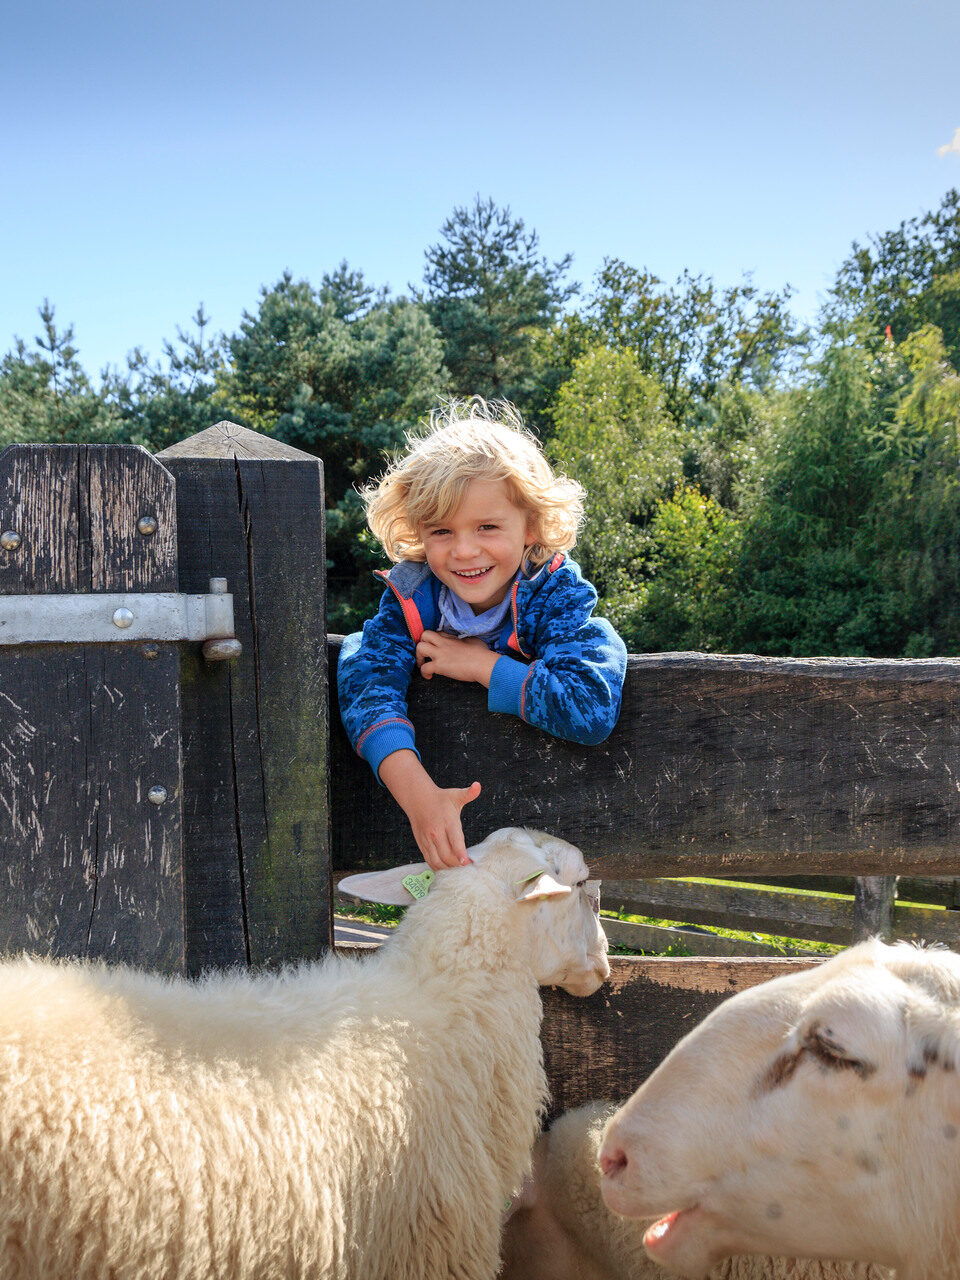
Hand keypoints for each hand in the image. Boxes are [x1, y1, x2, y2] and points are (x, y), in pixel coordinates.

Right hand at [378, 750, 482, 869]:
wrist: (418, 798)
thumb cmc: (441, 798)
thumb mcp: (456, 795)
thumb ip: (469, 793)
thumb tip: (478, 785)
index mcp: (448, 822)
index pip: (455, 841)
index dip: (461, 853)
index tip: (467, 862)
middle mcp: (436, 833)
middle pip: (447, 855)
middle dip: (458, 864)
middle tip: (467, 866)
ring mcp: (427, 840)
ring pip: (437, 861)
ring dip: (448, 868)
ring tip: (458, 868)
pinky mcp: (421, 844)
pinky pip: (429, 860)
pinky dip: (438, 867)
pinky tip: (446, 868)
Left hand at [416, 632, 497, 686]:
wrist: (484, 664)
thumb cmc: (483, 654)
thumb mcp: (474, 641)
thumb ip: (466, 641)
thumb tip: (467, 643)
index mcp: (453, 638)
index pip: (438, 633)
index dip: (435, 640)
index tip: (437, 648)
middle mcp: (444, 643)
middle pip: (425, 635)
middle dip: (422, 643)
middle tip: (425, 654)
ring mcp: (441, 653)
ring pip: (420, 647)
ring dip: (418, 657)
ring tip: (423, 664)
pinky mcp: (440, 665)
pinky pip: (424, 668)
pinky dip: (424, 673)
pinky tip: (429, 677)